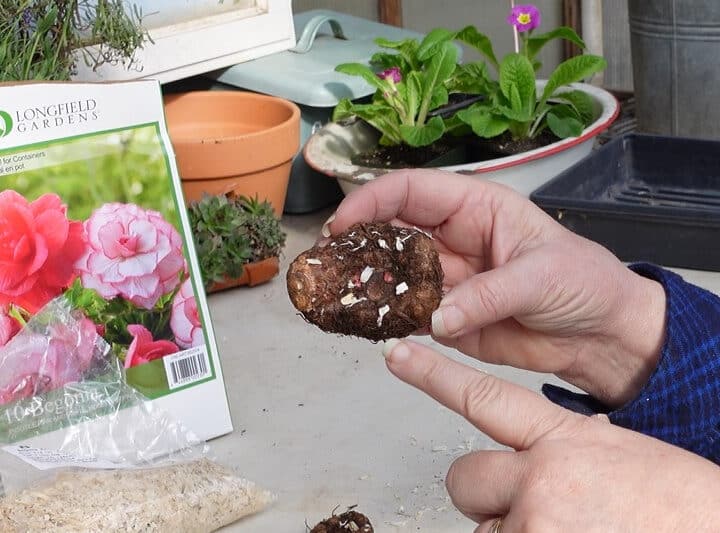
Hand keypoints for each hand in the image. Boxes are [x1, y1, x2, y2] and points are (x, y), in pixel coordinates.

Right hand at [324, 169, 665, 406]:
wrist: (601, 334)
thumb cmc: (584, 283)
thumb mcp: (541, 277)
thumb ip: (487, 296)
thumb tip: (437, 317)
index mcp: (476, 208)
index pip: (411, 191)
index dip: (372, 201)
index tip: (343, 224)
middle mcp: (453, 239)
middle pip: (391, 231)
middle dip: (358, 242)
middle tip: (328, 262)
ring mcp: (447, 279)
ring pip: (393, 274)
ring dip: (366, 282)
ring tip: (338, 293)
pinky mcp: (447, 316)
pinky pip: (407, 314)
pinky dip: (385, 318)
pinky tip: (366, 322)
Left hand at [382, 339, 719, 531]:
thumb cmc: (678, 507)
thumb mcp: (619, 458)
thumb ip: (566, 450)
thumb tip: (530, 457)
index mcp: (565, 439)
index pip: (483, 396)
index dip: (434, 374)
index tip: (400, 354)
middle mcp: (541, 476)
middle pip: (462, 476)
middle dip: (484, 494)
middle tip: (528, 509)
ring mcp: (534, 522)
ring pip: (484, 529)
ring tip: (569, 528)